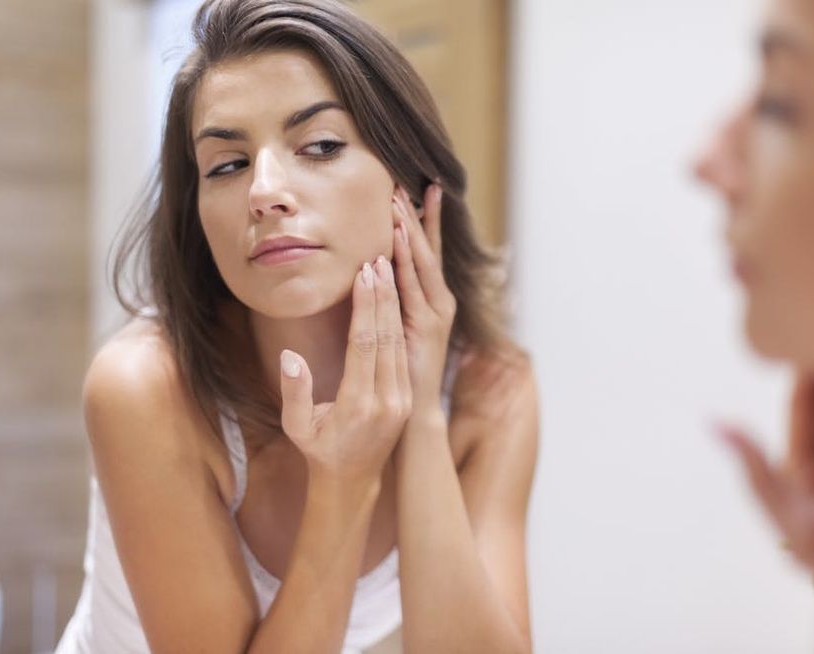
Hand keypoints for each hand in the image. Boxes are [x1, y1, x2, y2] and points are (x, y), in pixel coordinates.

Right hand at [278, 257, 411, 480]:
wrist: (352, 481)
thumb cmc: (318, 450)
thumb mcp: (297, 428)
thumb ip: (294, 393)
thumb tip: (290, 356)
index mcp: (358, 404)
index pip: (365, 344)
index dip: (366, 306)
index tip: (365, 274)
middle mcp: (387, 400)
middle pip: (386, 336)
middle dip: (383, 295)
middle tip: (379, 257)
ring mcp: (401, 399)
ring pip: (399, 342)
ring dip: (394, 304)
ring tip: (388, 269)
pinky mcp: (407, 397)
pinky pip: (403, 353)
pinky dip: (399, 323)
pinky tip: (393, 299)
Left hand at [390, 184, 456, 415]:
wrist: (412, 419)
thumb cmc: (400, 376)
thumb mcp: (394, 336)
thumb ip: (390, 309)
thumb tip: (374, 280)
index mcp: (430, 303)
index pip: (424, 255)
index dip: (420, 223)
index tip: (413, 192)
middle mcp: (439, 304)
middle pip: (427, 251)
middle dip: (418, 217)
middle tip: (408, 182)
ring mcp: (437, 315)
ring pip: (422, 264)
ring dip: (411, 230)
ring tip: (400, 200)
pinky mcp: (428, 328)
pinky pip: (414, 287)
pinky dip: (406, 261)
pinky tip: (395, 238)